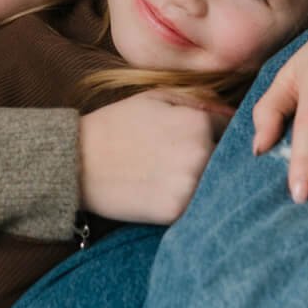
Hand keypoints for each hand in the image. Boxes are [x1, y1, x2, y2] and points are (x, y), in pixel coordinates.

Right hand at [78, 87, 232, 226]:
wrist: (77, 162)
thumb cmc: (116, 125)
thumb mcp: (156, 97)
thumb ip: (198, 101)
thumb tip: (231, 113)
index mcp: (197, 122)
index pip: (231, 129)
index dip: (220, 132)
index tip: (210, 138)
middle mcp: (200, 153)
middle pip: (228, 158)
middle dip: (217, 157)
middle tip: (189, 159)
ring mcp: (189, 185)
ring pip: (216, 184)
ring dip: (207, 181)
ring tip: (177, 175)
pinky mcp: (176, 211)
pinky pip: (197, 206)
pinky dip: (190, 201)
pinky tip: (168, 192)